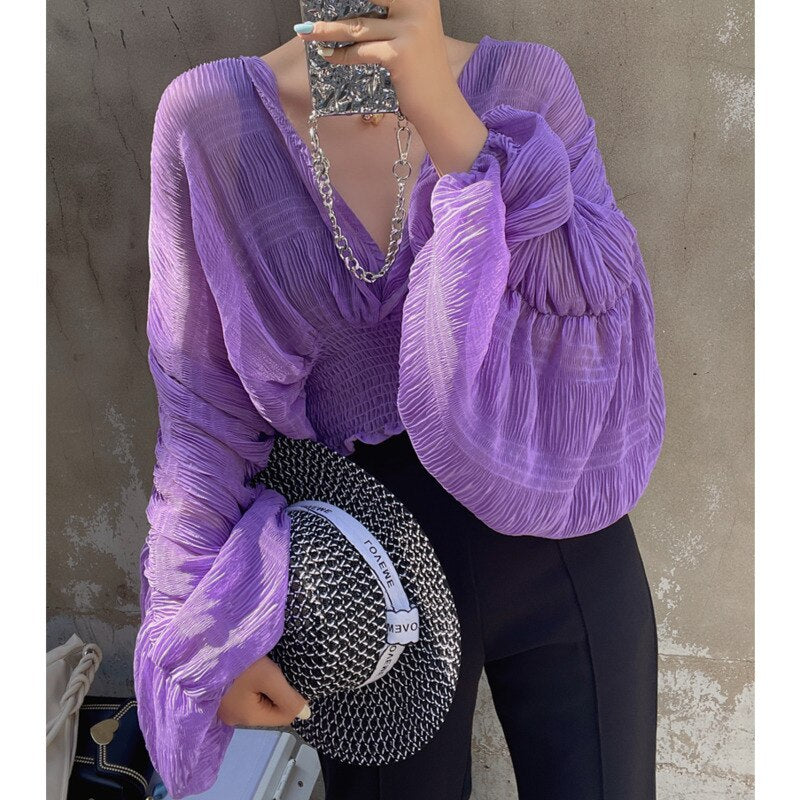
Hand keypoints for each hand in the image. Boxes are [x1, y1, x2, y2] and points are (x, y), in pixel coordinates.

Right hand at [217, 656, 310, 727]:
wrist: (210, 648)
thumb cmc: (240, 664)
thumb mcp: (269, 677)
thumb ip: (289, 698)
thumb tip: (306, 714)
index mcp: (248, 718)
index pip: (284, 717)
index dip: (292, 700)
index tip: (290, 679)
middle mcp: (236, 718)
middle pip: (271, 710)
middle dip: (279, 693)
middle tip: (276, 671)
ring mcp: (229, 707)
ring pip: (261, 702)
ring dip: (267, 687)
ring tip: (264, 670)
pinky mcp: (224, 696)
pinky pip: (249, 696)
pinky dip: (256, 685)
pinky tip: (254, 671)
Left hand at [293, 0, 488, 175]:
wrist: (441, 105)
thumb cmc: (423, 71)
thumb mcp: (412, 33)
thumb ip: (390, 15)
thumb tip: (349, 13)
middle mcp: (418, 5)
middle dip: (336, 6)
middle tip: (309, 13)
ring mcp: (410, 29)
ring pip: (357, 26)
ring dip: (327, 30)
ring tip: (306, 32)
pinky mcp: (399, 54)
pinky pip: (360, 52)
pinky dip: (341, 55)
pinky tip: (327, 56)